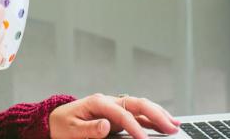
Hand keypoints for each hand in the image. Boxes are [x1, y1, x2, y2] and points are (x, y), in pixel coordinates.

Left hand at [49, 93, 180, 138]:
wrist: (55, 119)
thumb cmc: (62, 124)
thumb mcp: (71, 129)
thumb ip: (89, 128)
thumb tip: (107, 125)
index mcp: (98, 102)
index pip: (122, 114)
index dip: (135, 127)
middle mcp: (109, 101)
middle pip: (137, 103)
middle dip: (155, 114)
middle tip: (171, 127)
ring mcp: (114, 106)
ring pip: (141, 106)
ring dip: (158, 114)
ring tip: (174, 124)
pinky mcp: (117, 114)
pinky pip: (138, 114)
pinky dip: (152, 117)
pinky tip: (164, 122)